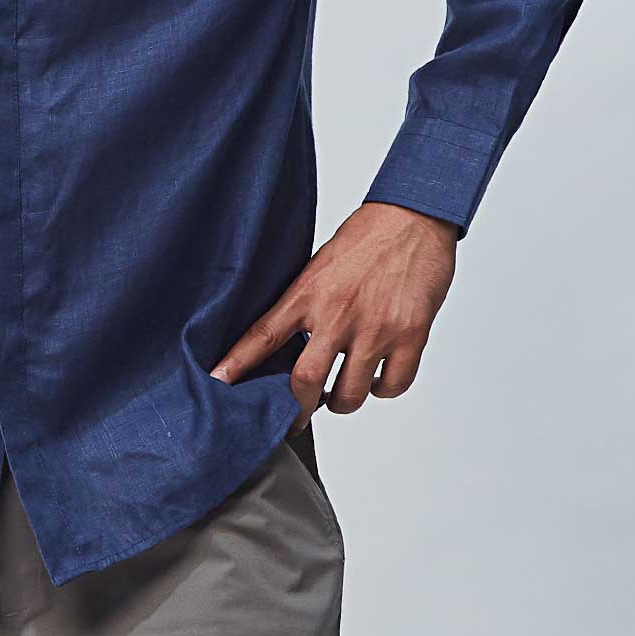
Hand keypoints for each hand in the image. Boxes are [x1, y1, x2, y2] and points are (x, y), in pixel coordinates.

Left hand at [209, 201, 458, 427]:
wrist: (415, 216)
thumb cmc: (368, 235)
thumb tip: (292, 340)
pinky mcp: (410, 335)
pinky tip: (378, 377)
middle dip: (297, 411)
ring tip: (340, 393)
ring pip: (350, 393)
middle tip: (295, 419)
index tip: (219, 382)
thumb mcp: (322, 264)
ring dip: (342, 402)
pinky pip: (393, 386)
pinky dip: (383, 389)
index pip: (264, 334)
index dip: (238, 363)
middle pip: (305, 381)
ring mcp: (375, 327)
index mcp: (310, 291)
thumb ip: (307, 302)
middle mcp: (339, 313)